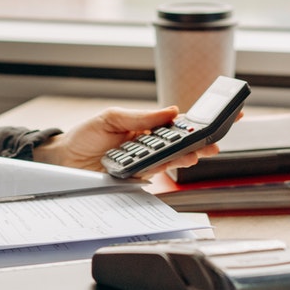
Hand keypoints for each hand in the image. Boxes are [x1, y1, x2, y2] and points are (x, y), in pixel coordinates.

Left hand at [31, 106, 219, 176]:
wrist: (64, 158)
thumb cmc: (85, 136)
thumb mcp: (111, 118)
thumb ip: (141, 117)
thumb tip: (171, 111)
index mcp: (147, 128)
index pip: (178, 124)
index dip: (201, 120)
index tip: (225, 114)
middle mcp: (149, 147)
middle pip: (182, 145)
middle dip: (202, 142)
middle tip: (215, 140)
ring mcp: (145, 163)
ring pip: (173, 160)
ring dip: (188, 156)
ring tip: (200, 151)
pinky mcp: (137, 178)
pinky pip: (155, 172)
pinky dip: (166, 166)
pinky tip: (176, 161)